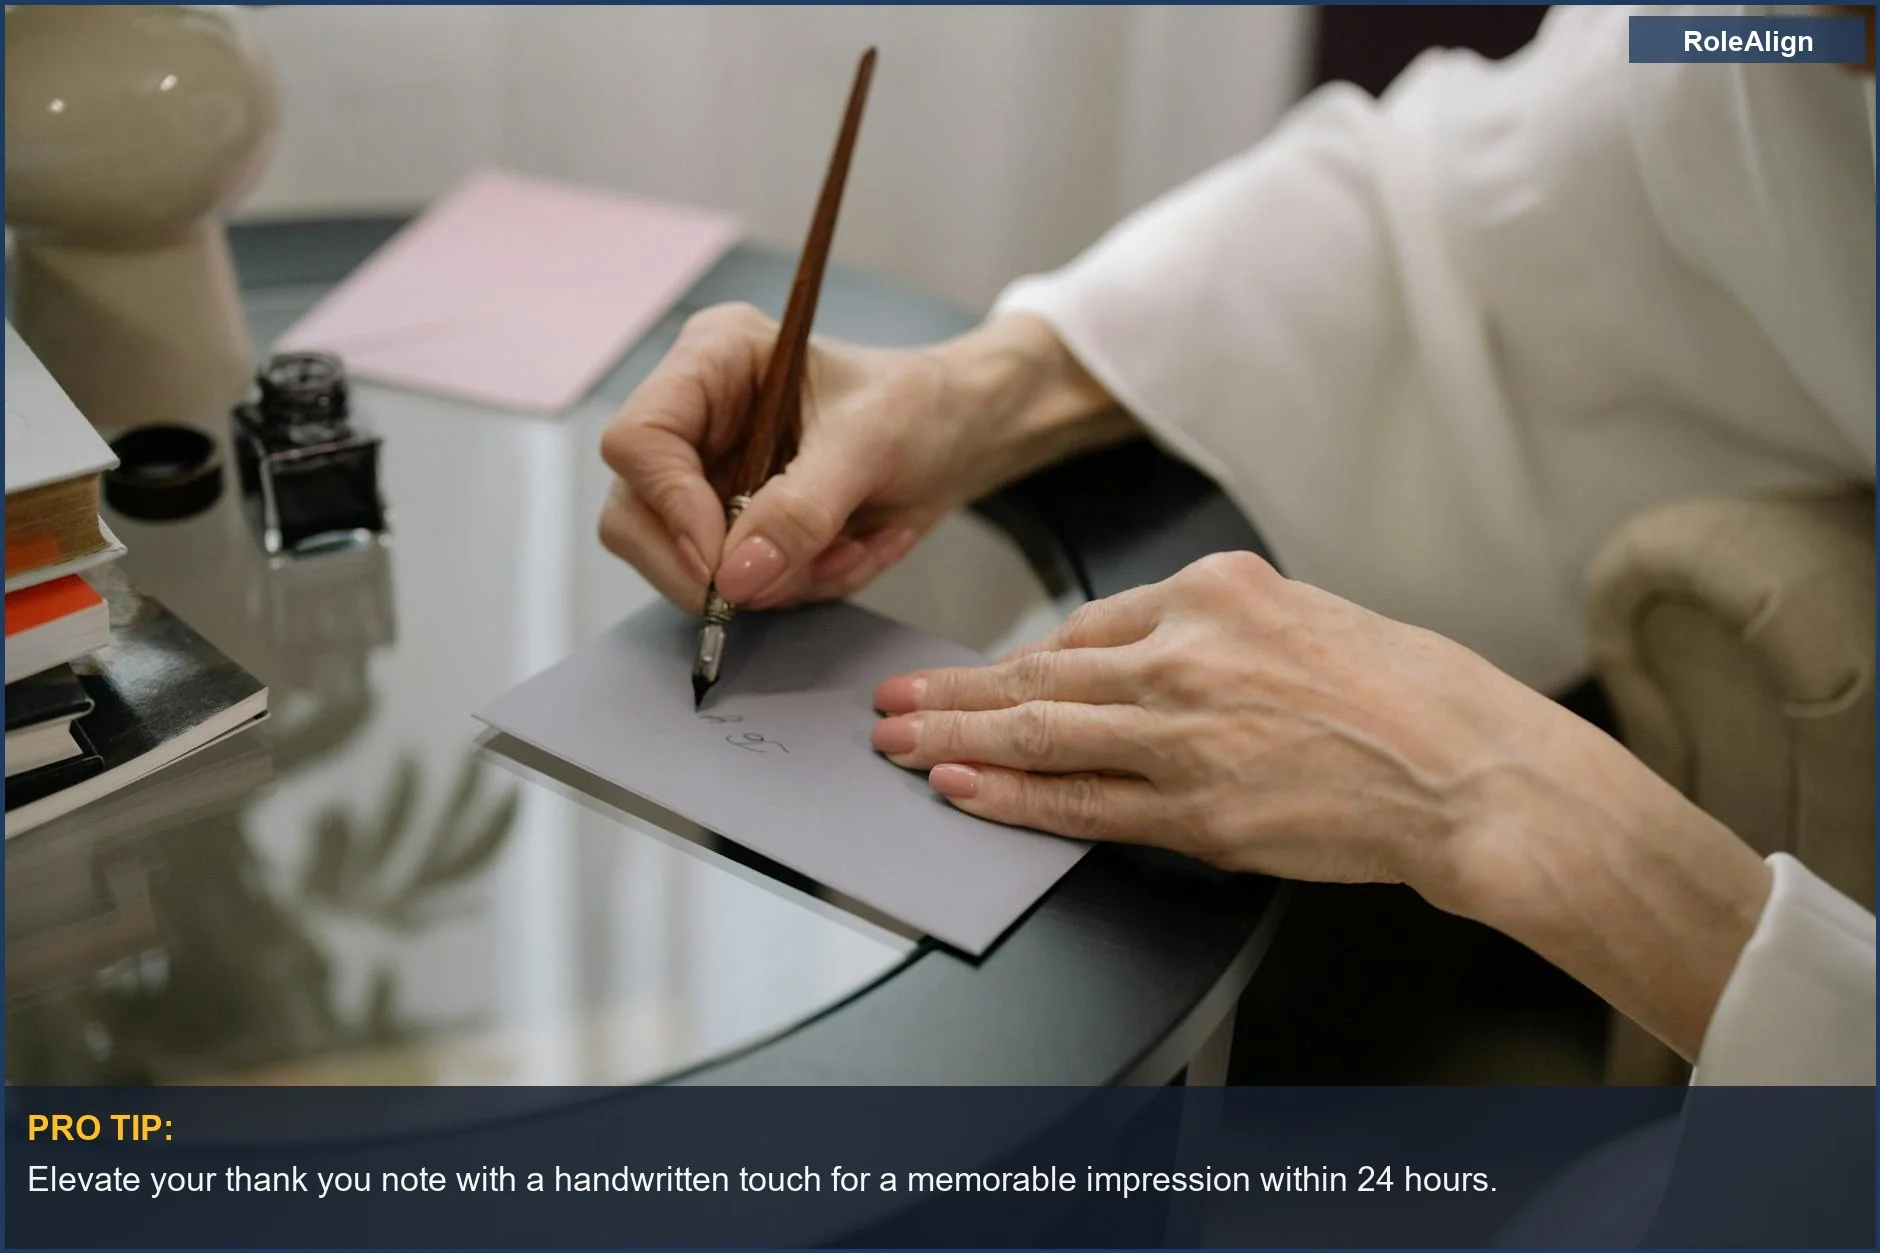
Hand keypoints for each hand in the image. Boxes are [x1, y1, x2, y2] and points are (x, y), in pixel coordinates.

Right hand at [598, 305, 1131, 610]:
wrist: (961, 437)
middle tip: (798, 574)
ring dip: (777, 580)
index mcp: (712, 360)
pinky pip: (737, 587)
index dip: (670, 507)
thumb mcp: (872, 445)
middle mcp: (693, 417)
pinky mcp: (731, 526)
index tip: (723, 561)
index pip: (637, 440)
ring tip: (852, 548)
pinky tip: (854, 550)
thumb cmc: (921, 407)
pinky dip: (799, 586)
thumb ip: (801, 510)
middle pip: (635, 516)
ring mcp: (705, 477)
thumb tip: (734, 577)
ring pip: (683, 565)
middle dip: (719, 565)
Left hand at [871, 550, 1772, 1058]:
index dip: (1019, 661)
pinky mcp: (1197, 811)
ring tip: (894, 742)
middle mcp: (1189, 652)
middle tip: (890, 698)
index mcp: (1218, 589)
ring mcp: (1187, 734)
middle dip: (953, 690)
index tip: (976, 674)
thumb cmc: (1409, 695)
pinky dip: (1011, 796)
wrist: (1472, 770)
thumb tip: (1124, 657)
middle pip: (1041, 672)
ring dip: (954, 738)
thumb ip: (1211, 630)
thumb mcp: (1306, 616)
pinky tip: (959, 789)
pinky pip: (1081, 802)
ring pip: (1042, 732)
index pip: (1089, 625)